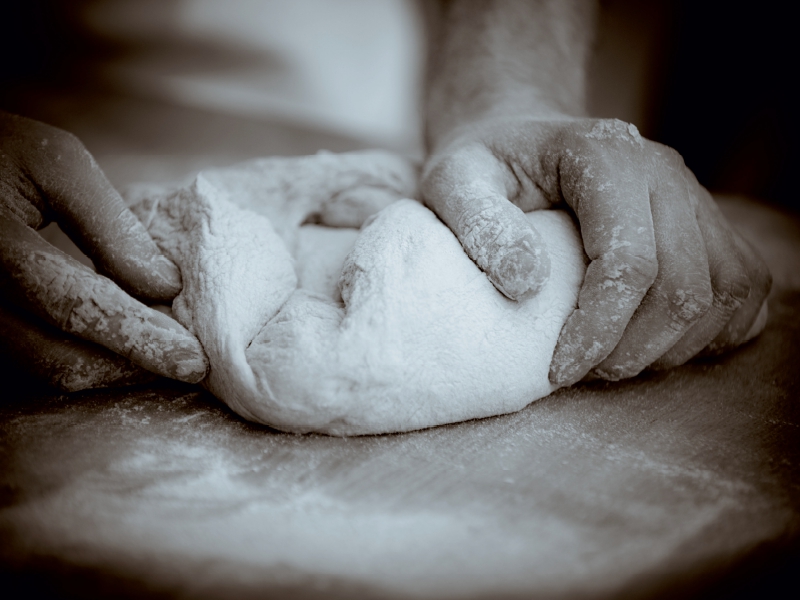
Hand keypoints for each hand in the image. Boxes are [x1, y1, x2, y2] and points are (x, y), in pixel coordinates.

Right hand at [0, 112, 207, 390]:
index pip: (75, 305)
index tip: (192, 359)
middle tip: (189, 365)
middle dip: (131, 367)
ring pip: (44, 368)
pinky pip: (32, 361)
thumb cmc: (2, 152)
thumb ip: (110, 225)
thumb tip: (167, 287)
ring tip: (165, 356)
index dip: (138, 336)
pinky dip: (85, 362)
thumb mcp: (56, 164)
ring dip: (111, 372)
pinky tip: (124, 349)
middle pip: (58, 355)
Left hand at [421, 117, 771, 385]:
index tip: (558, 370)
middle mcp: (664, 173)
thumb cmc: (485, 167)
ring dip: (673, 347)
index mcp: (606, 157)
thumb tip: (526, 287)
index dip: (599, 331)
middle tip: (580, 372)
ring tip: (613, 360)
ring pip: (725, 293)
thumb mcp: (452, 182)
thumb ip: (479, 225)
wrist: (523, 140)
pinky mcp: (707, 223)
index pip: (629, 263)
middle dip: (632, 350)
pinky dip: (715, 329)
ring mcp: (694, 197)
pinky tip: (662, 343)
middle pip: (684, 288)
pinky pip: (744, 288)